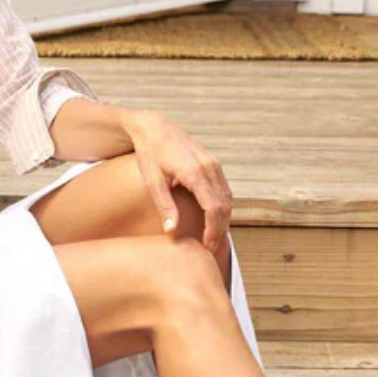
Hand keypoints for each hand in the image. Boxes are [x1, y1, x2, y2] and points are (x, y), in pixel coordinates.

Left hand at [125, 111, 233, 258]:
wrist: (154, 127)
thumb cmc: (150, 153)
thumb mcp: (153, 181)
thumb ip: (164, 206)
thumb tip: (172, 232)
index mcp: (195, 173)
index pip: (213, 208)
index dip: (213, 230)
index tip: (207, 246)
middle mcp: (209, 167)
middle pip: (224, 206)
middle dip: (220, 230)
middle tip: (211, 249)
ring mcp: (214, 164)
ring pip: (227, 198)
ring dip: (223, 220)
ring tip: (213, 238)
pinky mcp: (213, 163)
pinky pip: (224, 189)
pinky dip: (222, 207)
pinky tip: (214, 219)